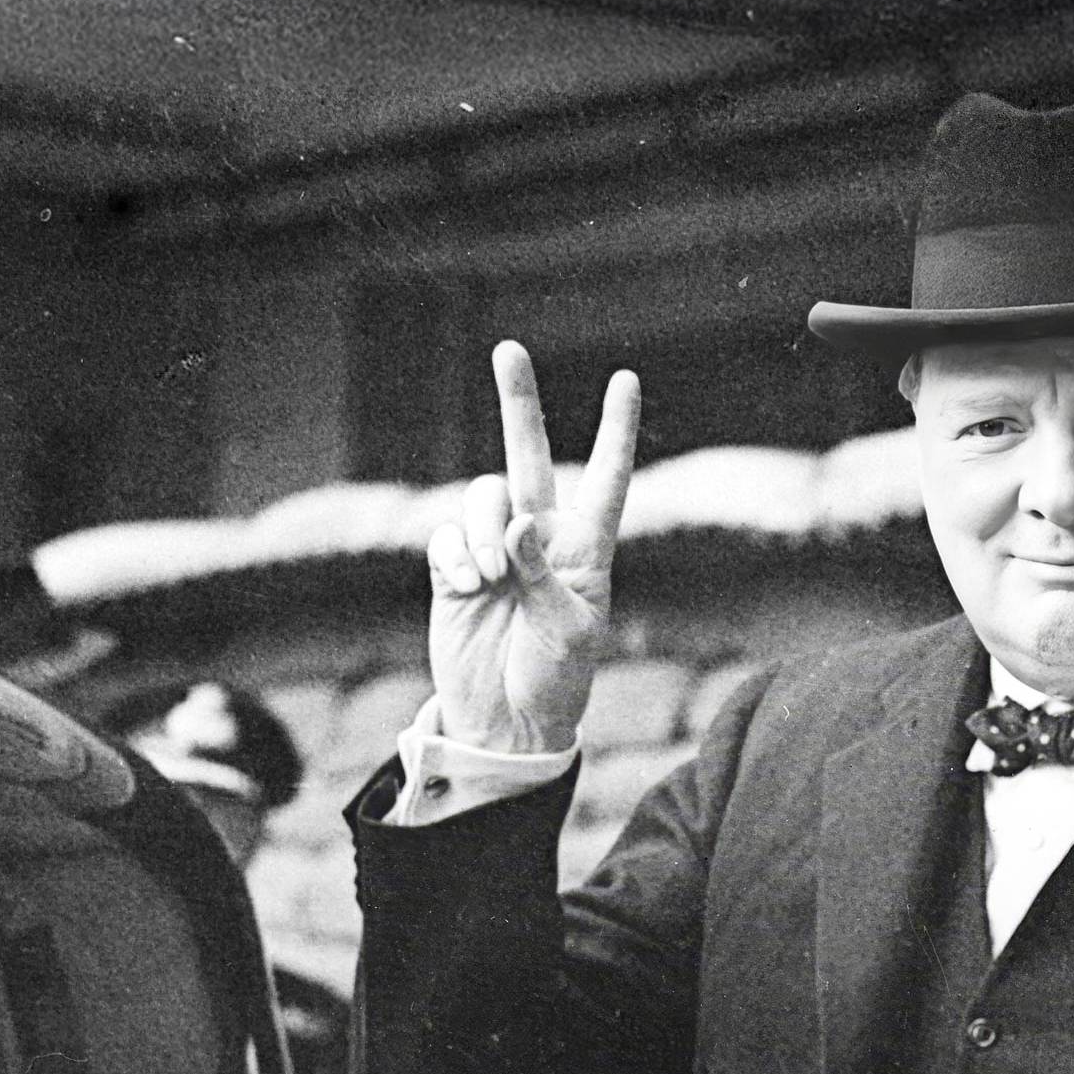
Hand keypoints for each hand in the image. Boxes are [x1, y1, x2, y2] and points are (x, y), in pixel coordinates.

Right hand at [424, 341, 639, 753]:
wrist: (504, 724)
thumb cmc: (555, 682)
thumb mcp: (568, 633)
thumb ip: (544, 574)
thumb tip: (517, 524)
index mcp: (587, 548)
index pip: (606, 479)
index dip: (616, 431)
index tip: (627, 379)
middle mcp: (541, 538)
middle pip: (529, 455)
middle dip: (519, 401)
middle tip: (508, 348)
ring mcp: (494, 551)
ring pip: (482, 498)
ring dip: (482, 532)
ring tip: (489, 580)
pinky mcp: (454, 570)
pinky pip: (445, 536)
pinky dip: (453, 556)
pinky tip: (465, 586)